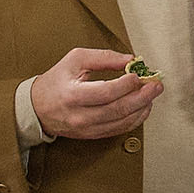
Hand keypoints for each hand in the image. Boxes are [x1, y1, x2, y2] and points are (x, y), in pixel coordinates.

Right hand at [29, 49, 161, 140]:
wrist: (37, 108)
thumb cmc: (57, 81)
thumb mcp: (75, 60)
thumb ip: (104, 57)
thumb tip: (130, 60)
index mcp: (72, 95)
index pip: (105, 92)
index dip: (126, 84)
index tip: (137, 74)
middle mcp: (80, 115)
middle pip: (118, 109)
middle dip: (142, 97)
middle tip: (156, 85)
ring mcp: (87, 129)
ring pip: (122, 122)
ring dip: (142, 108)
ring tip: (152, 94)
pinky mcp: (93, 135)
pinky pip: (119, 129)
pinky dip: (135, 119)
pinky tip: (143, 107)